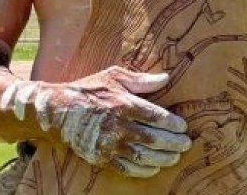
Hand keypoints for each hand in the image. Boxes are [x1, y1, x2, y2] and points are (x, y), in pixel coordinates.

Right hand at [54, 67, 191, 175]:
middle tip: (186, 144)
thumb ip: (141, 80)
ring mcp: (109, 144)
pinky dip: (143, 170)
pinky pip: (127, 168)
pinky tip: (154, 168)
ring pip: (143, 156)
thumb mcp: (114, 76)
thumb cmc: (90, 89)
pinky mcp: (102, 157)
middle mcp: (118, 126)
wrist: (60, 110)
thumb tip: (166, 78)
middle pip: (153, 138)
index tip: (183, 126)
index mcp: (123, 104)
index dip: (173, 124)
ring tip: (175, 157)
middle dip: (173, 143)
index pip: (156, 117)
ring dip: (163, 159)